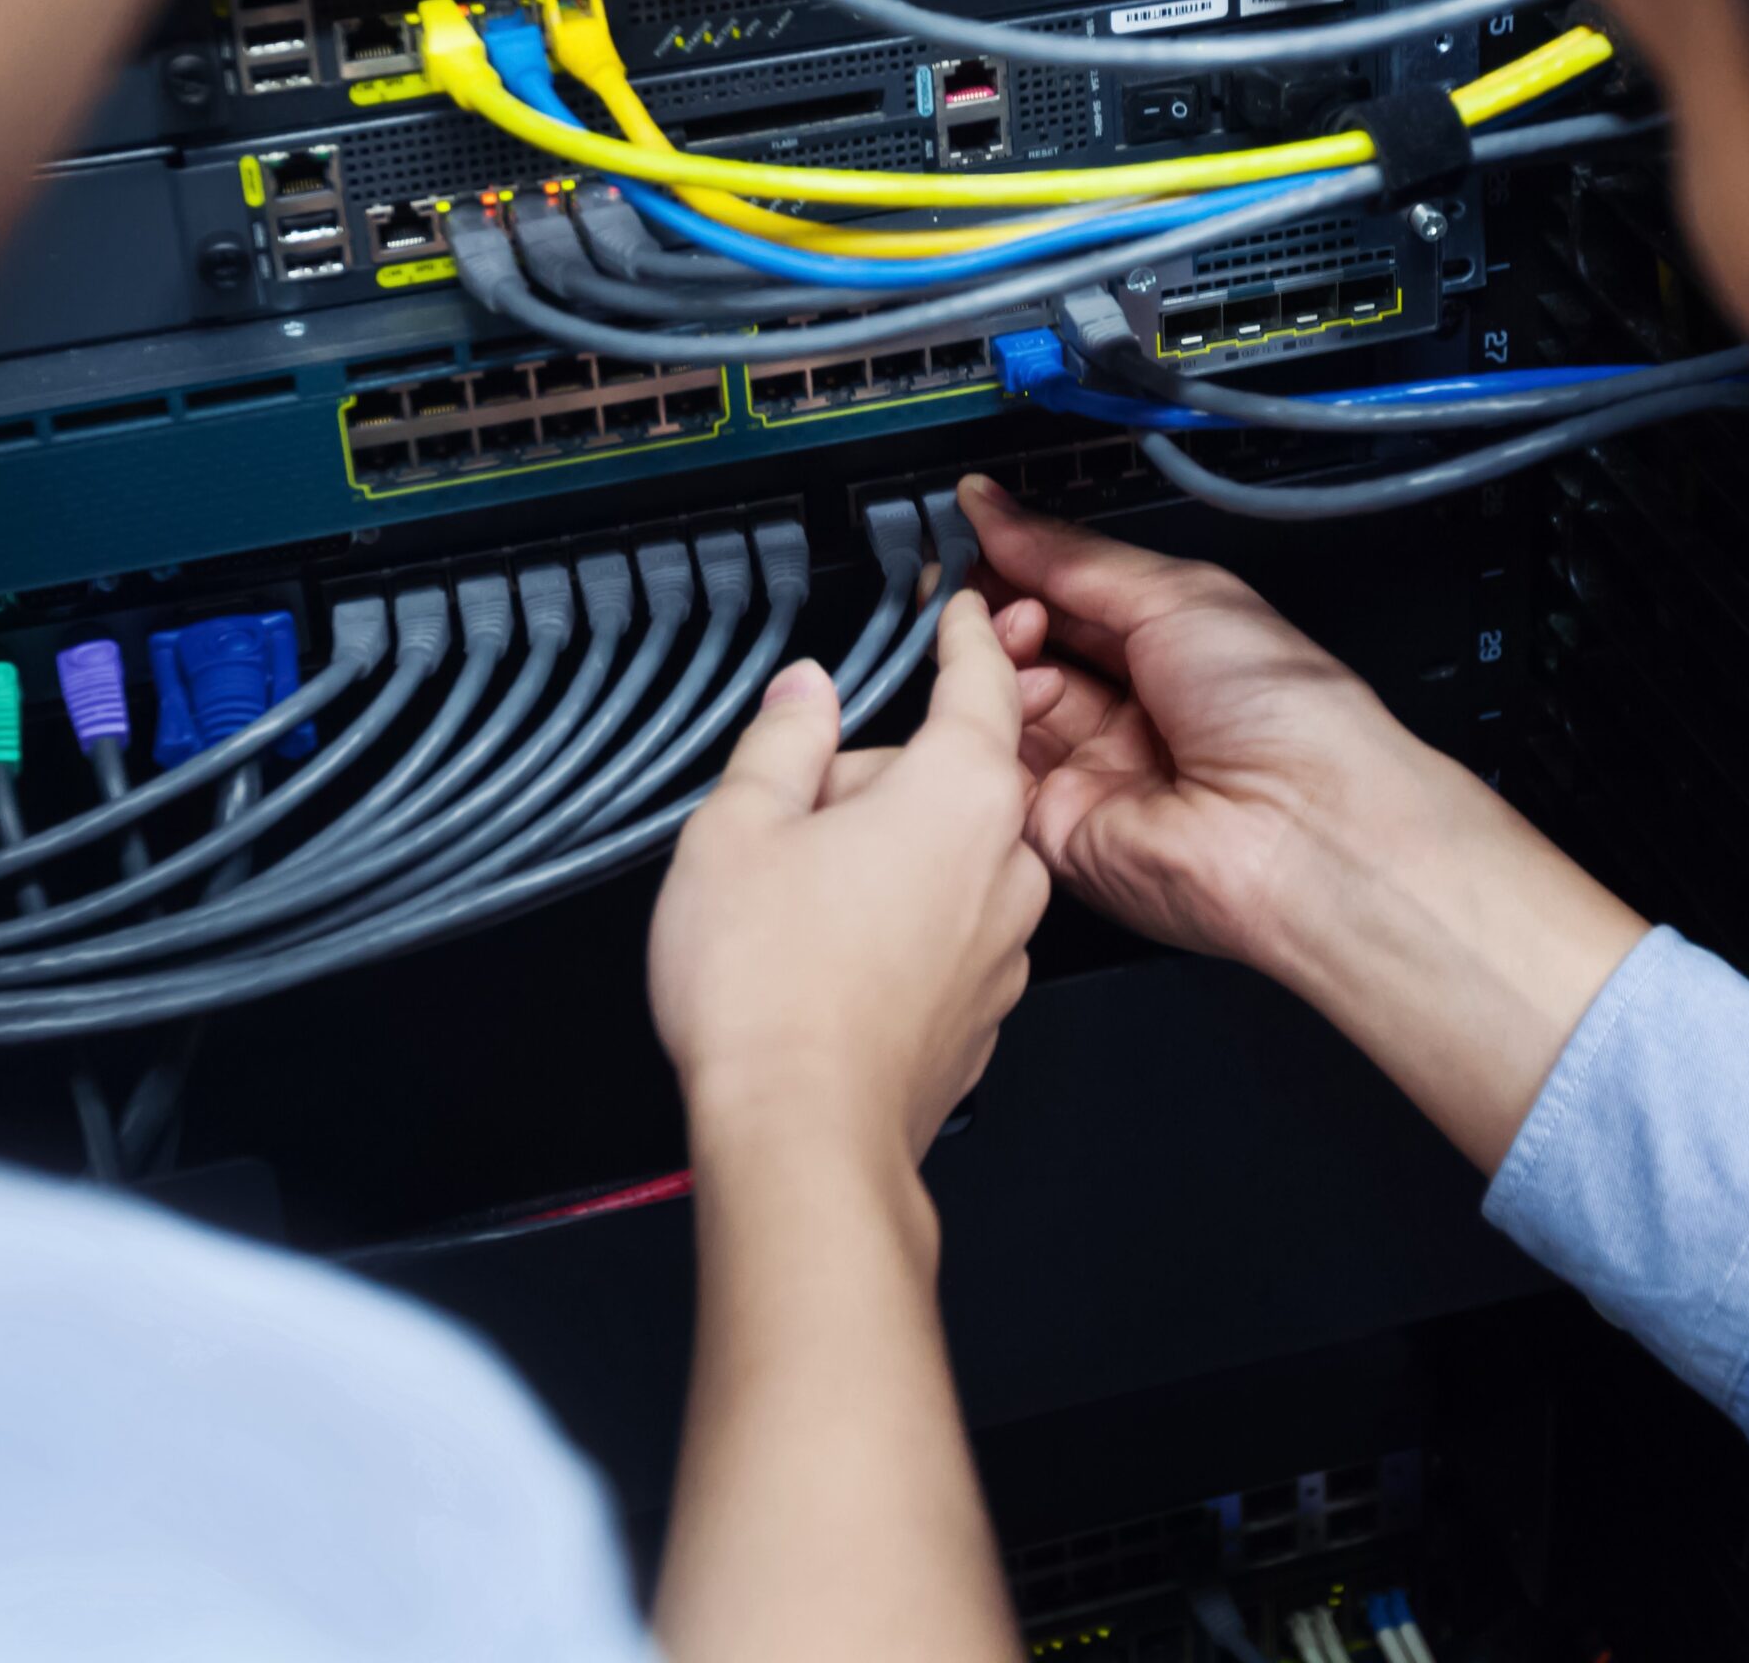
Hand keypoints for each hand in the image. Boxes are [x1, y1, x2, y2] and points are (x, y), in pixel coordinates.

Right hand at [650, 591, 1049, 1172]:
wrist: (803, 1140)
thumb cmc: (773, 988)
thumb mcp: (742, 824)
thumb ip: (783, 738)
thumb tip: (805, 693)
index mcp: (962, 792)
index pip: (980, 679)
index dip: (965, 635)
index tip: (962, 608)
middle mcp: (1006, 862)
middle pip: (947, 775)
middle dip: (876, 779)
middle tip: (789, 820)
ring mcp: (1005, 942)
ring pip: (944, 855)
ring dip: (886, 855)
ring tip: (797, 903)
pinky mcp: (985, 1007)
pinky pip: (946, 928)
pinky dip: (899, 924)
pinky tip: (829, 959)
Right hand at [960, 477, 1647, 1171]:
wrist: (1307, 827)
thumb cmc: (1285, 712)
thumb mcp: (1177, 594)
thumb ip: (1073, 556)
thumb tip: (997, 506)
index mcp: (1172, 650)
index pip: (1071, 597)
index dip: (1019, 562)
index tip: (971, 528)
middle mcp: (1131, 713)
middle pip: (1029, 649)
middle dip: (997, 604)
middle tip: (974, 576)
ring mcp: (1092, 771)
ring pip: (1002, 702)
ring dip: (994, 653)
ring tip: (1006, 628)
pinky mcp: (1057, 828)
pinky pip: (992, 766)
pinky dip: (983, 716)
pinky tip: (997, 679)